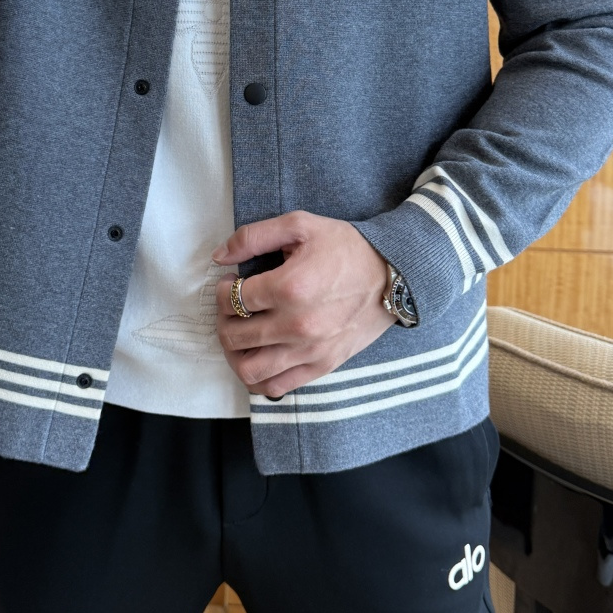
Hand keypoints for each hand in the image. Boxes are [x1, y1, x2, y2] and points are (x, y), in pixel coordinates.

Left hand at [212, 210, 396, 397]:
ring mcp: (310, 351)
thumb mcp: (300, 225)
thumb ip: (254, 237)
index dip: (222, 289)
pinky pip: (276, 387)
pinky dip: (259, 377)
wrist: (393, 274)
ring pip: (249, 369)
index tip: (230, 282)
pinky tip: (260, 354)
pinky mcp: (322, 366)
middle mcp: (297, 325)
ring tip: (241, 333)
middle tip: (231, 307)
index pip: (233, 300)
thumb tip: (219, 256)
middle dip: (223, 319)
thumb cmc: (346, 246)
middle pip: (235, 336)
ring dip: (235, 352)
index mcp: (290, 287)